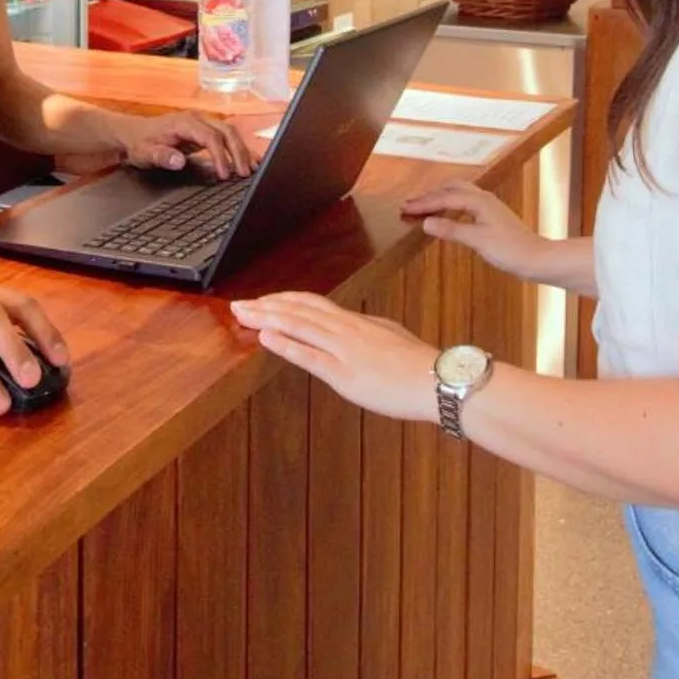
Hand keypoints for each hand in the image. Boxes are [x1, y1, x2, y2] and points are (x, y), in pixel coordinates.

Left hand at [118, 110, 252, 178]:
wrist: (133, 133)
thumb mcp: (145, 152)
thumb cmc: (140, 142)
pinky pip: (226, 137)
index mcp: (185, 122)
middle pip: (226, 131)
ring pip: (230, 133)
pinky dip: (238, 148)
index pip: (210, 137)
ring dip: (242, 150)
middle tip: (244, 173)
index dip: (220, 155)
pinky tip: (248, 160)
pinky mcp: (205, 131)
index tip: (224, 174)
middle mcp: (197, 120)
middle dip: (238, 152)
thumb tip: (179, 161)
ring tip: (252, 168)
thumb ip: (161, 156)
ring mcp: (203, 124)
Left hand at [230, 293, 437, 422]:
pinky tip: (266, 338)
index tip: (265, 300)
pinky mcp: (346, 373)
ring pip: (300, 326)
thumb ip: (369, 335)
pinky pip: (311, 356)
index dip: (286, 300)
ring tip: (243, 314)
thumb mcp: (391, 339)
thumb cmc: (421, 365)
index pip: (314, 304)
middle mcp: (347, 330)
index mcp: (358, 323)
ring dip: (268, 318)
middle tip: (239, 303)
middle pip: (300, 310)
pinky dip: (286, 344)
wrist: (439, 379)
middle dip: (267, 305)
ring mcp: (345, 350)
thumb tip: (356, 332)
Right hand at [401, 181, 549, 279]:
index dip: (423, 203)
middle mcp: (484, 198)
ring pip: (459, 193)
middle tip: (410, 204)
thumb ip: (451, 230)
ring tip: (423, 206)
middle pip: (451, 189)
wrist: (535, 258)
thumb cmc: (509, 250)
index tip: (404, 207)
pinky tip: (446, 214)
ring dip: (440, 197)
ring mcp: (489, 205)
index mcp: (479, 201)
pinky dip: (450, 204)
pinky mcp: (491, 215)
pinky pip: (465, 202)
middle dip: (430, 195)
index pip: (444, 198)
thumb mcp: (477, 241)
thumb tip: (426, 223)